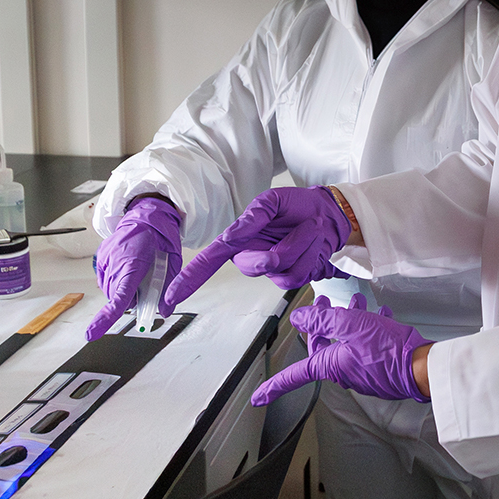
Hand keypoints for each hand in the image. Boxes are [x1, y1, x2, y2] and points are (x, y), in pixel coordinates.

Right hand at [85, 197, 182, 340]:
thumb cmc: (161, 236)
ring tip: (139, 272)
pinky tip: (128, 270)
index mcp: (133, 262)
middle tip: (147, 284)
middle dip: (131, 299)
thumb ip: (168, 287)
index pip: (119, 296)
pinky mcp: (101, 257)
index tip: (92, 333)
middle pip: (117, 296)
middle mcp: (114, 261)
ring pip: (110, 290)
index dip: (107, 317)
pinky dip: (117, 282)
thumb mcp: (173, 261)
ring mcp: (105, 258)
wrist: (147, 214)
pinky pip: (106, 280)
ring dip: (123, 290)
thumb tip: (165, 310)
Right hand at [163, 186, 351, 308]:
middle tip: (302, 228)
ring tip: (310, 230)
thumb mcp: (273, 200)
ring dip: (303, 247)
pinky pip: (298, 276)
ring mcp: (271, 270)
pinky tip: (314, 243)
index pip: (208, 261)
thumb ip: (252, 216)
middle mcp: (250, 257)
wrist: (328, 214)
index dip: (190, 279)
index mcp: (238, 239)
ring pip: (280, 273)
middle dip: (279, 249)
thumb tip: (231, 235)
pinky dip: (312, 255)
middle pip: (253, 267)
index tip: (170, 298)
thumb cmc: (297, 205)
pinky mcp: (291, 277)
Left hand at [251, 294, 429, 405]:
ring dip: (348, 320)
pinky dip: (369, 329)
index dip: (275, 386)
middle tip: (322, 300)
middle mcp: (344, 372)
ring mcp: (363, 372)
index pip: (296, 374)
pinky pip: (366, 347)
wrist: (421, 368)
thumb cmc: (388, 348)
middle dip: (322, 324)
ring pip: (346, 343)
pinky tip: (381, 315)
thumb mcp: (351, 325)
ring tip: (358, 301)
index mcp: (332, 365)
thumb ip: (322, 320)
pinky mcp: (380, 369)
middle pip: (324, 348)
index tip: (258, 398)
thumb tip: (298, 319)